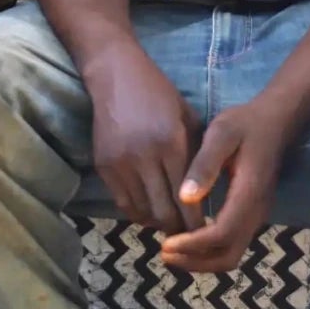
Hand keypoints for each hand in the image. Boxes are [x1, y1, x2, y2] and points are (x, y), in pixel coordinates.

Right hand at [86, 50, 203, 235]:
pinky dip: (137, 211)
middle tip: (188, 233)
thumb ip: (197, 157)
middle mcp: (145, 156)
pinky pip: (122, 202)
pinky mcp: (103, 165)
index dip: (197, 223)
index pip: (187, 199)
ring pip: (142, 212)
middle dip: (178, 228)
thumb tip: (205, 197)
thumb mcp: (189, 120)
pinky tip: (148, 208)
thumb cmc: (160, 95)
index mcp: (172, 143)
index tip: (206, 231)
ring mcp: (121, 162)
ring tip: (169, 222)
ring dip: (157, 222)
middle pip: (164, 212)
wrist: (116, 75)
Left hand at [160, 101, 289, 273]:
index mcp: (249, 193)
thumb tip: (185, 197)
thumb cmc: (245, 124)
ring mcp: (256, 216)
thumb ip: (205, 164)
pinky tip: (185, 240)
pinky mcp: (251, 215)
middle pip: (229, 256)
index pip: (223, 234)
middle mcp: (257, 212)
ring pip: (231, 255)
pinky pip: (231, 244)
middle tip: (164, 253)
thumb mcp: (221, 134)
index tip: (167, 243)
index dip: (194, 244)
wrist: (275, 121)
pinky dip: (207, 251)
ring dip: (200, 260)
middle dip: (195, 261)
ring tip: (170, 251)